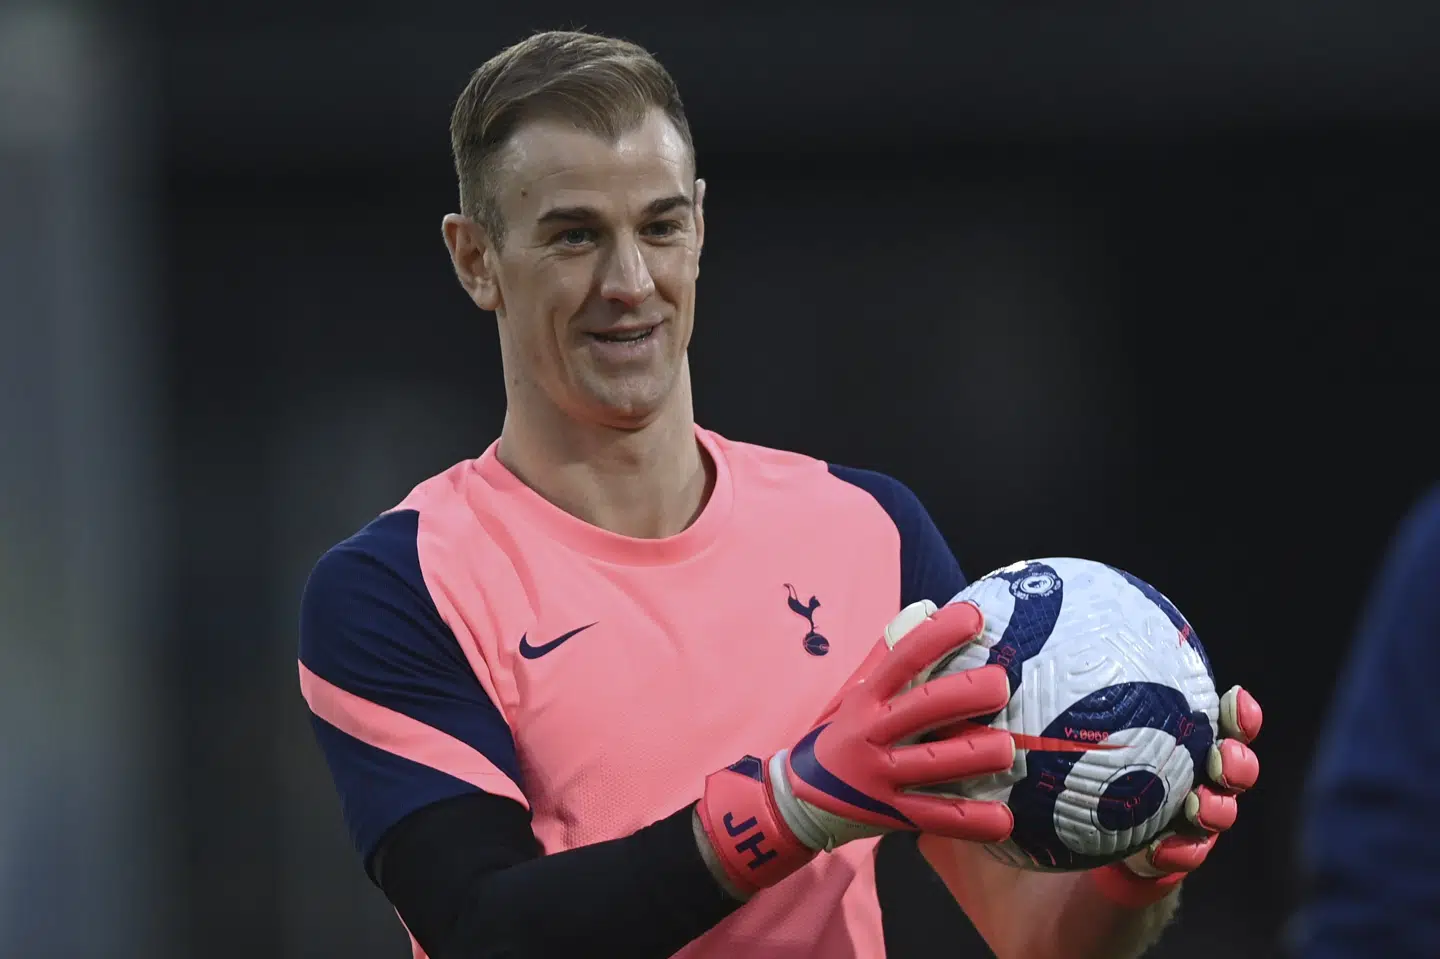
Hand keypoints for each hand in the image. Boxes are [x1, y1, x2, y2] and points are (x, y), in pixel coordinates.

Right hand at [696, 601, 1015, 896]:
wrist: (796, 800)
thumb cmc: (836, 736)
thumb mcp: (851, 693)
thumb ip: (886, 654)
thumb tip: (923, 609)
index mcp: (866, 699)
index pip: (902, 658)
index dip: (938, 635)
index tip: (973, 618)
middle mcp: (872, 733)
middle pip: (923, 708)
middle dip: (967, 693)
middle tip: (1001, 684)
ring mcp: (881, 777)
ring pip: (935, 764)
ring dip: (976, 754)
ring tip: (1006, 748)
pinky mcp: (892, 815)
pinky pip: (937, 818)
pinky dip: (972, 821)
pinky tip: (1003, 818)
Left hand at [1094, 685, 1262, 905]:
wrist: (1085, 834)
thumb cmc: (1091, 766)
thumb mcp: (1089, 731)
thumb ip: (1088, 703)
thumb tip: (1055, 662)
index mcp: (1186, 740)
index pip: (1226, 722)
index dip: (1240, 713)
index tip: (1235, 697)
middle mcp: (1199, 776)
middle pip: (1236, 768)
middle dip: (1237, 762)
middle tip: (1220, 757)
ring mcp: (1193, 818)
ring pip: (1222, 812)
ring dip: (1216, 809)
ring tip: (1197, 806)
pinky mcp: (1177, 853)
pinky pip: (1187, 855)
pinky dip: (1177, 851)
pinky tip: (1158, 849)